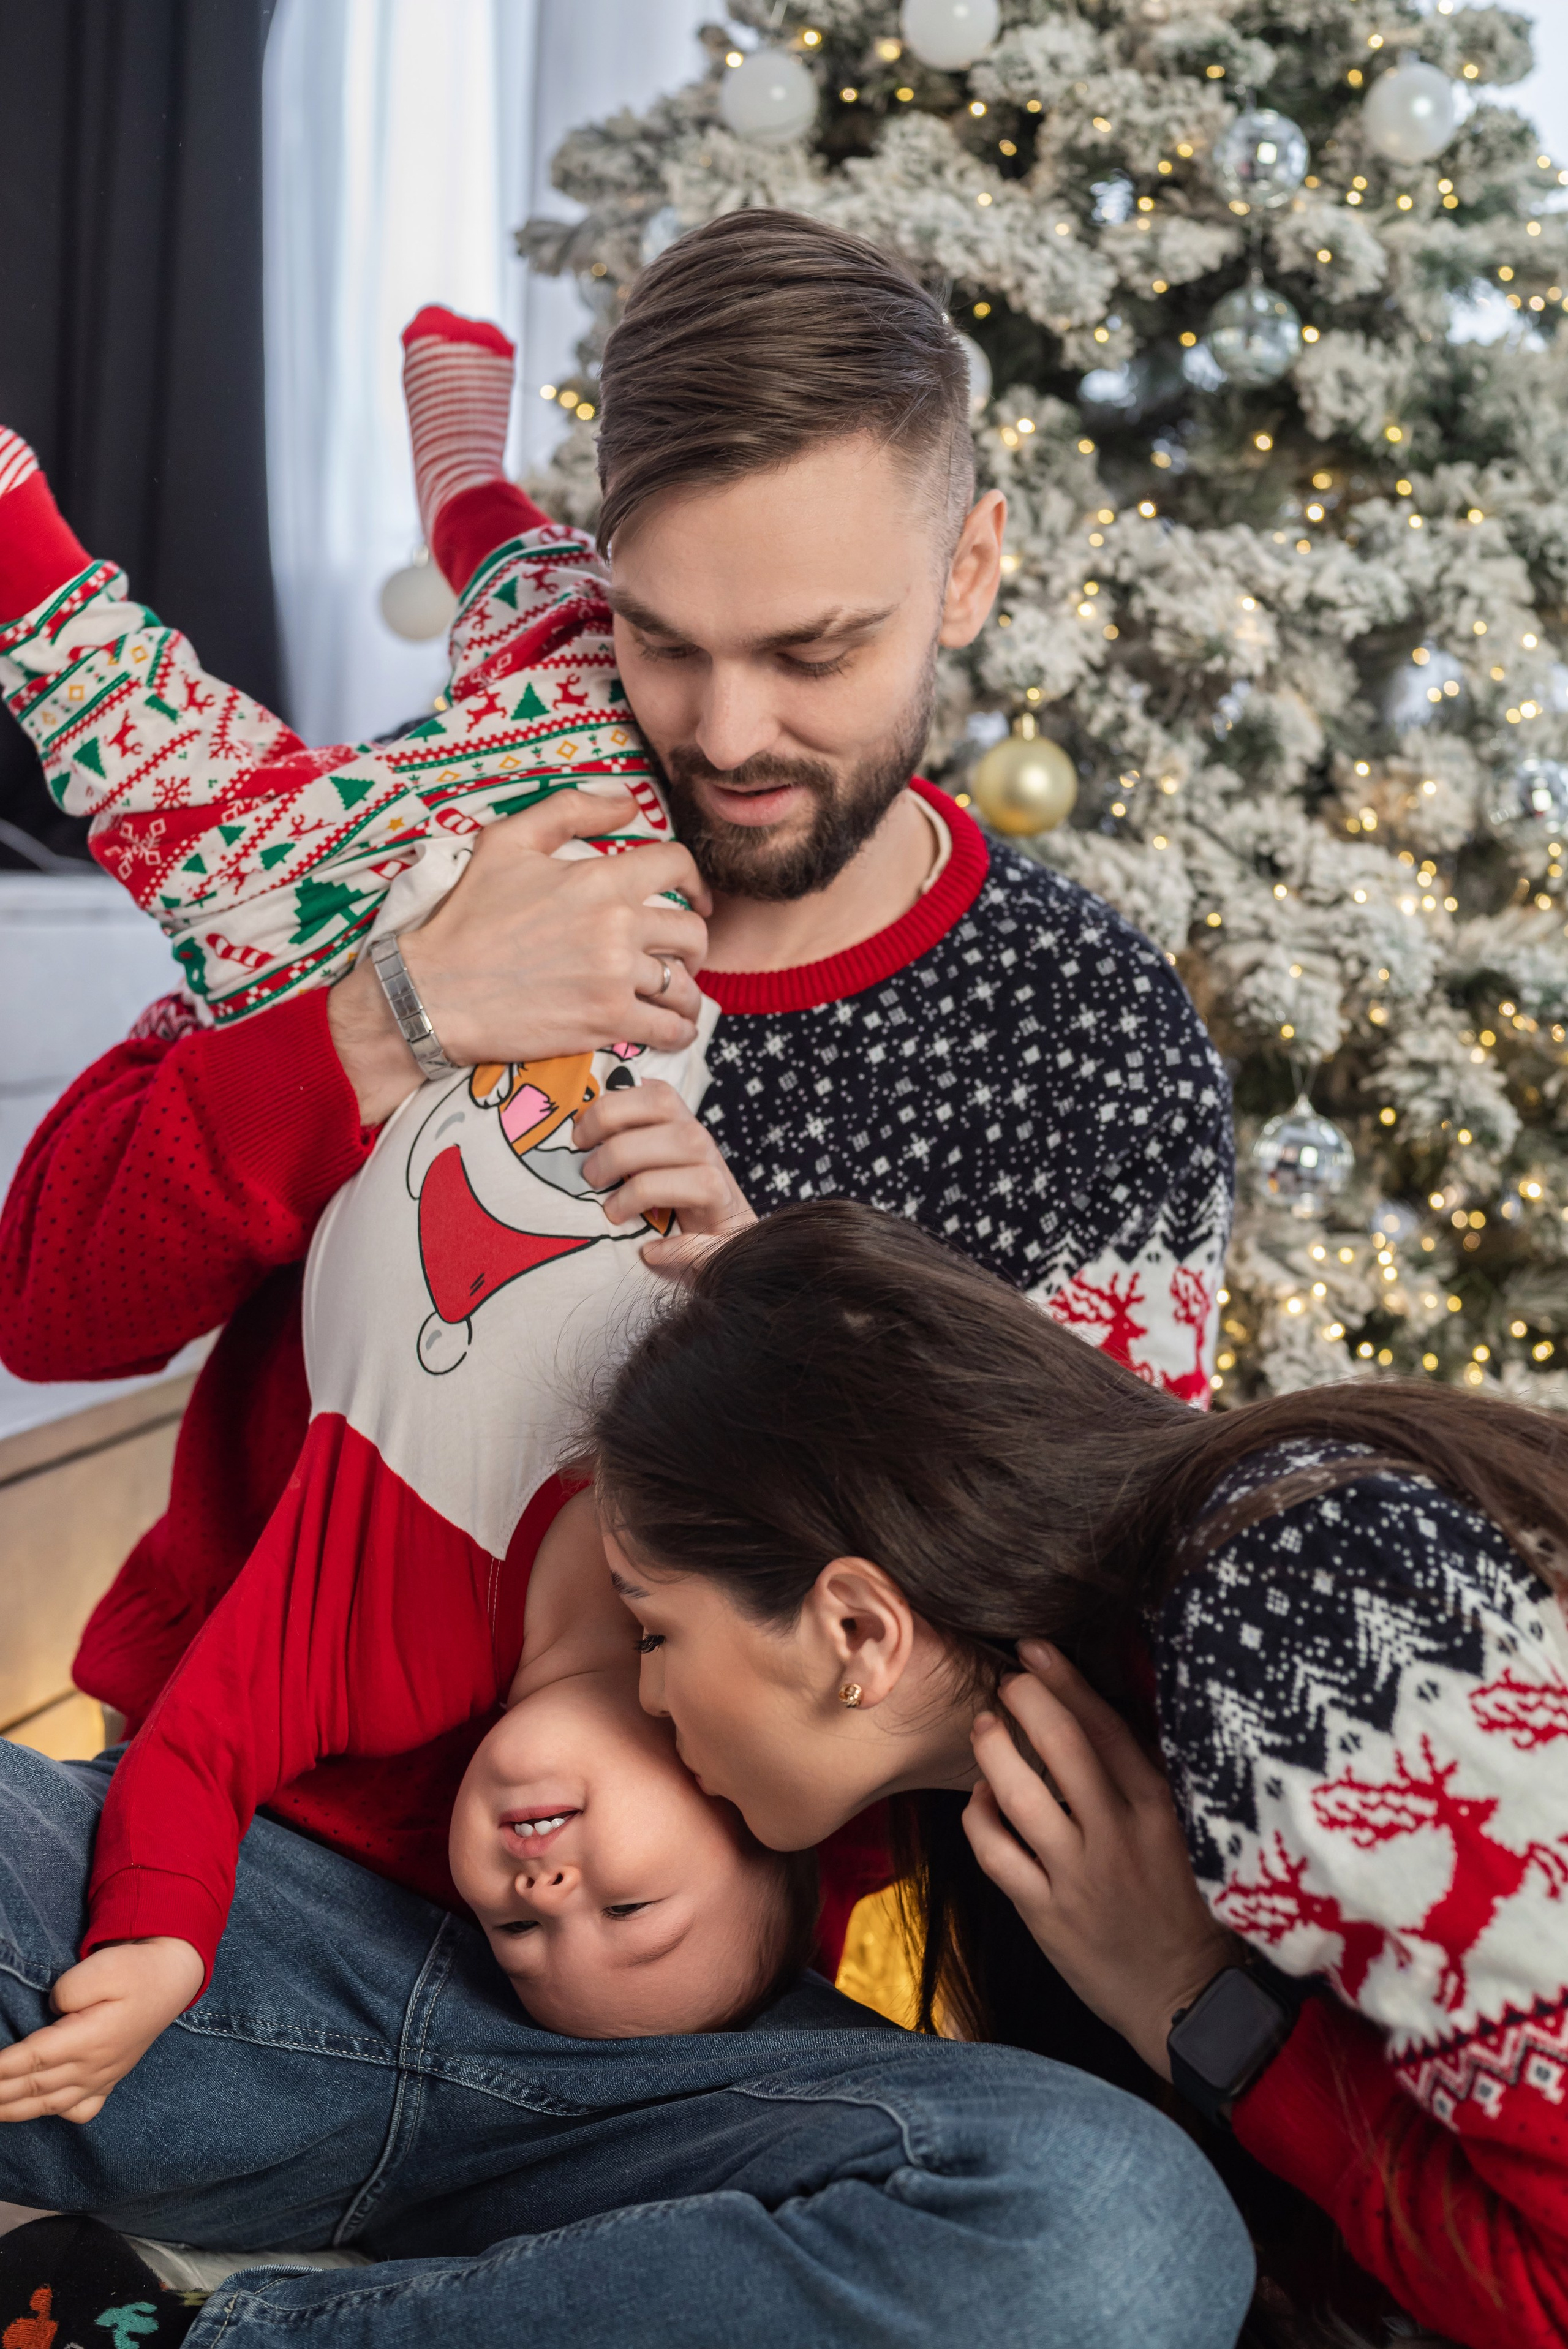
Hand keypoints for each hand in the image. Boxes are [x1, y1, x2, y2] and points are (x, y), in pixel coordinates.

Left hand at [0, 1938, 203, 2123]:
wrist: (172, 1979)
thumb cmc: (137, 1970)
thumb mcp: (105, 1966)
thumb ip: (70, 1990)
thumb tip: (52, 2009)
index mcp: (91, 2039)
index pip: (31, 2059)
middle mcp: (94, 2066)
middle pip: (33, 2086)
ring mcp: (102, 2077)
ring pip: (49, 2104)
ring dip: (13, 2110)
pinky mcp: (109, 2079)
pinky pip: (79, 2111)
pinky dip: (55, 2115)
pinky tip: (41, 2110)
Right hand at [328, 789, 711, 1123]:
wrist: (435, 990)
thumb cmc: (467, 917)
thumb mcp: (506, 842)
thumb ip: (569, 810)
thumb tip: (627, 802)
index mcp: (600, 879)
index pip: (678, 866)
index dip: (695, 881)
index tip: (695, 898)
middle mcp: (618, 926)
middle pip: (691, 932)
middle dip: (693, 943)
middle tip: (681, 954)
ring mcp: (615, 977)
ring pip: (684, 984)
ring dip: (686, 991)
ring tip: (677, 996)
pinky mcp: (606, 1022)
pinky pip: (669, 1027)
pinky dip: (679, 1029)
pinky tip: (673, 1028)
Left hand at [574, 1078, 754, 1272]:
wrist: (723, 1247)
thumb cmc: (670, 1204)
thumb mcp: (648, 1166)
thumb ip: (625, 1141)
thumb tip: (579, 1125)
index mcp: (682, 1127)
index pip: (657, 1095)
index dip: (613, 1108)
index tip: (580, 1138)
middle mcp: (704, 1148)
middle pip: (671, 1127)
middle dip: (619, 1149)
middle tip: (590, 1177)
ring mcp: (721, 1184)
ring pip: (693, 1167)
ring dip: (641, 1190)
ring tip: (612, 1212)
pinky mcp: (731, 1227)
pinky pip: (707, 1229)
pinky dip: (677, 1244)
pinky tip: (651, 1251)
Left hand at [963, 1643, 1235, 2077]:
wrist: (1188, 2000)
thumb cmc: (1187, 1907)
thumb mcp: (1186, 1835)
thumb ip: (1143, 1782)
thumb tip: (1093, 1717)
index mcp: (1158, 1809)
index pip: (1106, 1728)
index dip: (1066, 1682)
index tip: (1035, 1650)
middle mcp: (1118, 1836)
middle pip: (1062, 1747)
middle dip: (1024, 1701)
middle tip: (1005, 1683)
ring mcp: (1079, 1877)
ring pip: (1018, 1797)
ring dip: (992, 1751)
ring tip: (984, 1728)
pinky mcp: (1047, 1915)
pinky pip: (996, 1854)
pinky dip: (980, 1818)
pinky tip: (981, 1802)